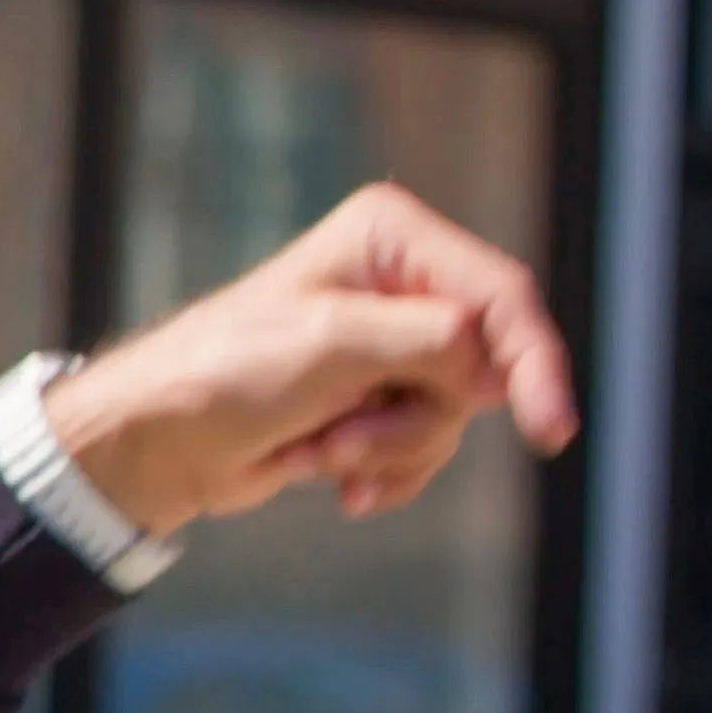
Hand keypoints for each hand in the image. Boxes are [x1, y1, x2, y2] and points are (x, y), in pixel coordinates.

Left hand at [41, 182, 578, 535]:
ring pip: (454, 415)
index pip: (500, 295)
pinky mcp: (381, 398)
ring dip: (389, 449)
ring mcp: (394, 344)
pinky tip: (329, 475)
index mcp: (390, 237)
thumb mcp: (330, 346)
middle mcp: (402, 281)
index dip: (534, 363)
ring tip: (319, 449)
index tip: (551, 431)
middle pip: (483, 366)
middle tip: (344, 435)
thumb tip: (496, 366)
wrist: (160, 442)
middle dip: (416, 418)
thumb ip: (429, 343)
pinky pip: (427, 448)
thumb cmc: (225, 374)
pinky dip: (385, 471)